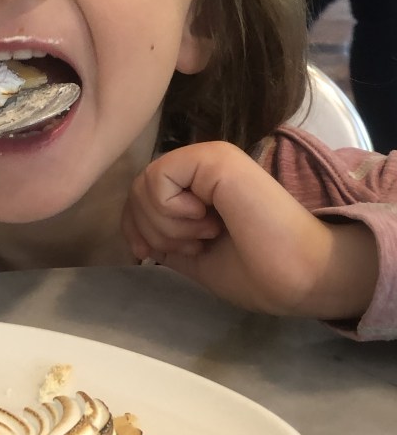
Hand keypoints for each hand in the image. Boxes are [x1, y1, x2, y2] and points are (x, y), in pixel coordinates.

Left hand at [122, 142, 375, 320]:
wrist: (299, 277)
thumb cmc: (258, 273)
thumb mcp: (196, 258)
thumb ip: (166, 241)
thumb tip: (137, 238)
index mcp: (199, 188)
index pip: (140, 195)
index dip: (134, 227)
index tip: (149, 254)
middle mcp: (202, 166)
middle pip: (136, 191)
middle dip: (153, 231)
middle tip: (195, 246)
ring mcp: (209, 158)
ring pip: (144, 185)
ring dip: (167, 226)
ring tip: (207, 235)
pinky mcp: (214, 157)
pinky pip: (159, 179)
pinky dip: (173, 212)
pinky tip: (210, 220)